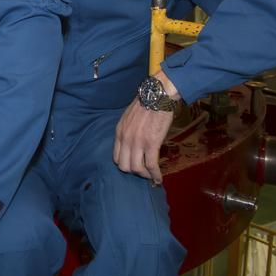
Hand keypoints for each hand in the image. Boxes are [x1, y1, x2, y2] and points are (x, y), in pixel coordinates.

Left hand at [112, 70, 179, 184]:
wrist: (157, 96)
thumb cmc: (146, 105)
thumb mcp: (129, 118)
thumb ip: (128, 131)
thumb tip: (133, 142)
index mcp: (119, 133)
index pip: (116, 157)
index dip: (125, 165)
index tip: (134, 167)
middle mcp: (125, 139)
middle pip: (124, 166)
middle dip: (134, 172)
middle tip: (144, 172)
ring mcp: (137, 142)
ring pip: (136, 168)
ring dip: (145, 175)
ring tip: (152, 176)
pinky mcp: (151, 144)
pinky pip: (151, 165)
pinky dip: (155, 175)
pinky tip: (159, 179)